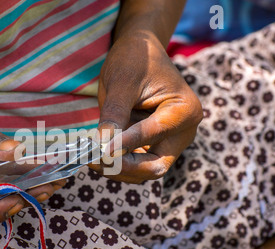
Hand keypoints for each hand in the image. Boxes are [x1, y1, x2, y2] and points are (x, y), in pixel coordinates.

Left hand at [93, 32, 202, 183]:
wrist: (140, 52)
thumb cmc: (134, 59)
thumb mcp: (121, 83)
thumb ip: (115, 115)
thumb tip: (103, 148)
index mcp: (184, 111)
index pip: (153, 135)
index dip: (125, 144)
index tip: (100, 151)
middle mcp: (183, 132)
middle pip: (155, 166)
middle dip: (123, 167)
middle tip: (94, 162)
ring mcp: (170, 141)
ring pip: (145, 170)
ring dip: (118, 169)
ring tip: (91, 159)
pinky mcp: (155, 145)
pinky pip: (138, 163)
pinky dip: (119, 163)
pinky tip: (98, 156)